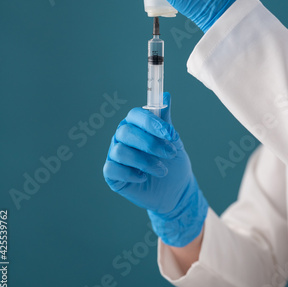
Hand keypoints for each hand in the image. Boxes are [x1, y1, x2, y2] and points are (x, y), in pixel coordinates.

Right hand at [103, 93, 207, 246]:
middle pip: (127, 132)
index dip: (151, 123)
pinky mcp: (111, 173)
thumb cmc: (173, 162)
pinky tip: (144, 178)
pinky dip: (131, 173)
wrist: (175, 191)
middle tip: (170, 153)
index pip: (135, 114)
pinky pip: (113, 168)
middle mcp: (122, 137)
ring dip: (145, 161)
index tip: (171, 133)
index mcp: (135, 125)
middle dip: (151, 144)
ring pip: (121, 151)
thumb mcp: (173, 140)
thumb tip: (165, 96)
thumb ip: (166, 120)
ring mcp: (115, 154)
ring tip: (162, 170)